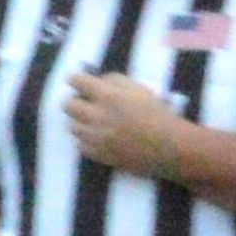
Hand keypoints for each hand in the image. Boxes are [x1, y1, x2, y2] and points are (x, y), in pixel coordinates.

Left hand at [61, 66, 191, 178]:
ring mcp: (95, 138)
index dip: (77, 80)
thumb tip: (97, 81)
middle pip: (67, 105)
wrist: (168, 147)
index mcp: (107, 96)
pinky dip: (86, 140)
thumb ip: (114, 80)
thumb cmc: (157, 114)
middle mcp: (96, 116)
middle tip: (87, 103)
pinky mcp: (98, 155)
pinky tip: (99, 137)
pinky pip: (80, 146)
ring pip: (72, 126)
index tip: (81, 83)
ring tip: (95, 122)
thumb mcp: (138, 88)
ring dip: (81, 121)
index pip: (75, 80)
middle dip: (76, 101)